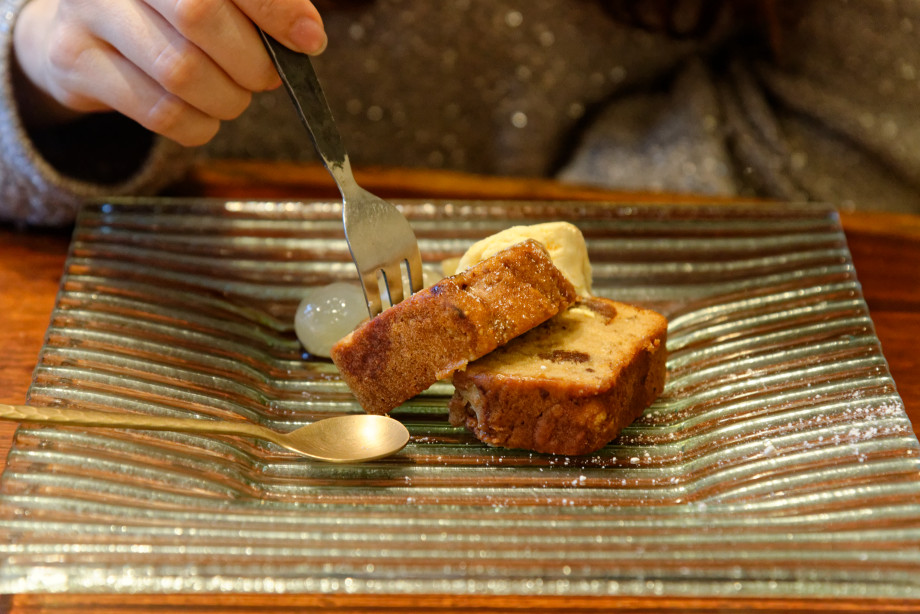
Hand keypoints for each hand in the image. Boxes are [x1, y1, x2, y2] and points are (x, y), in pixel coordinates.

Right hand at [12, 0, 325, 145]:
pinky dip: (198, 125)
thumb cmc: (168, 12)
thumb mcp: (217, 0)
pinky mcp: (75, 62)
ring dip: (227, 99)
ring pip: (181, 72)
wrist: (83, 29)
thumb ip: (260, 7)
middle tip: (265, 76)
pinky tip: (203, 113)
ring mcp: (88, 12)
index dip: (276, 9)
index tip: (310, 40)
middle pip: (200, 17)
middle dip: (252, 61)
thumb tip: (308, 35)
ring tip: (232, 94)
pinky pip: (159, 112)